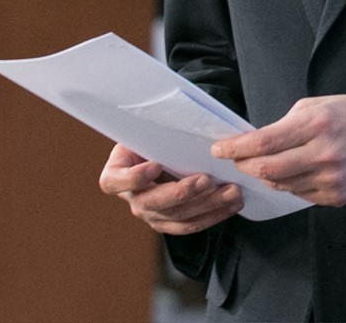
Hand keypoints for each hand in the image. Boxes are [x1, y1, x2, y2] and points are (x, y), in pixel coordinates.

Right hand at [98, 143, 242, 234]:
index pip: (115, 181)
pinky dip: (213, 215)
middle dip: (181, 193)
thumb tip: (178, 121)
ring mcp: (150, 214)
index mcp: (116, 173)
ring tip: (230, 192)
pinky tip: (231, 204)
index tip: (155, 165)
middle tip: (206, 180)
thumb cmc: (151, 136)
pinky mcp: (169, 222)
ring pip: (177, 217)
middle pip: (152, 203)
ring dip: (207, 205)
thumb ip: (152, 131)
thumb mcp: (145, 129)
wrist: (159, 148)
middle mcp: (131, 198)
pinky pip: (191, 224)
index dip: (134, 178)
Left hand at [211, 95, 345, 207]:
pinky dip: (288, 185)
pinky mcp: (336, 197)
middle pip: (268, 169)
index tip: (219, 148)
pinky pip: (300, 195)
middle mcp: (323, 153)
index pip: (264, 142)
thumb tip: (259, 141)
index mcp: (316, 124)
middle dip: (244, 165)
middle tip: (234, 160)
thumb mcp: (319, 105)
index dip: (236, 148)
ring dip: (265, 176)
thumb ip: (288, 122)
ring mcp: (330, 179)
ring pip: (282, 185)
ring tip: (259, 166)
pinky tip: (288, 174)